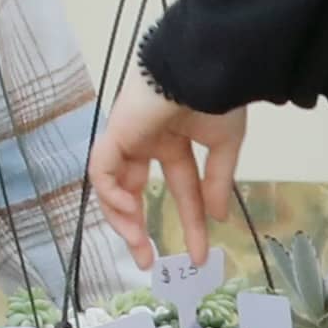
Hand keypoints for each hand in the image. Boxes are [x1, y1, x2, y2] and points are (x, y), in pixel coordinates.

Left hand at [88, 75, 244, 267]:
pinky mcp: (115, 133)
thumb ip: (217, 182)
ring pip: (113, 186)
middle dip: (138, 228)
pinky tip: (128, 210)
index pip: (182, 189)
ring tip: (138, 242)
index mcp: (175, 141)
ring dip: (122, 218)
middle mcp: (147, 142)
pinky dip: (111, 193)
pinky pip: (102, 170)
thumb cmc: (217, 97)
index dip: (191, 223)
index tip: (197, 256)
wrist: (203, 68)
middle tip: (146, 260)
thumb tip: (218, 217)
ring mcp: (128, 138)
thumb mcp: (225, 145)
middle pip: (134, 192)